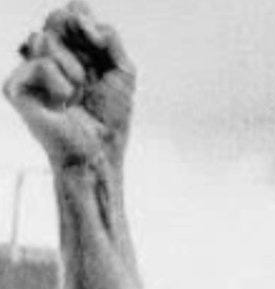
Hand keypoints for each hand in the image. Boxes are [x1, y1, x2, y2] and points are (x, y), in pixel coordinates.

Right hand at [4, 2, 133, 172]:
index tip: (98, 44)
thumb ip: (110, 38)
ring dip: (72, 69)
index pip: (73, 12)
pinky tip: (62, 103)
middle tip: (88, 76)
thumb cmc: (110, 120)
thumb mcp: (123, 73)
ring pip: (46, 38)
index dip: (85, 20)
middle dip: (78, 42)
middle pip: (56, 18)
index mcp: (72, 51)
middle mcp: (48, 56)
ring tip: (77, 95)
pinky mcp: (15, 86)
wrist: (99, 153)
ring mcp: (29, 70)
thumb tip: (79, 10)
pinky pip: (39, 63)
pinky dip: (59, 84)